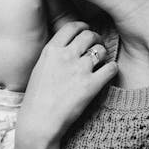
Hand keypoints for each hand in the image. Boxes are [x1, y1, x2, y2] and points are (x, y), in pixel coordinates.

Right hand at [18, 21, 117, 144]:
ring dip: (104, 54)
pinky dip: (112, 69)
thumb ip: (54, 54)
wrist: (39, 122)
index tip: (86, 31)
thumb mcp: (40, 68)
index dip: (82, 27)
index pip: (72, 27)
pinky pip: (111, 68)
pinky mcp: (92, 85)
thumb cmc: (36, 98)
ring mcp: (80, 70)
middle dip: (96, 38)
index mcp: (51, 50)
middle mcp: (66, 56)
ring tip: (101, 61)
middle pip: (89, 35)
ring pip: (101, 50)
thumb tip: (69, 46)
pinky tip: (107, 73)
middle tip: (97, 45)